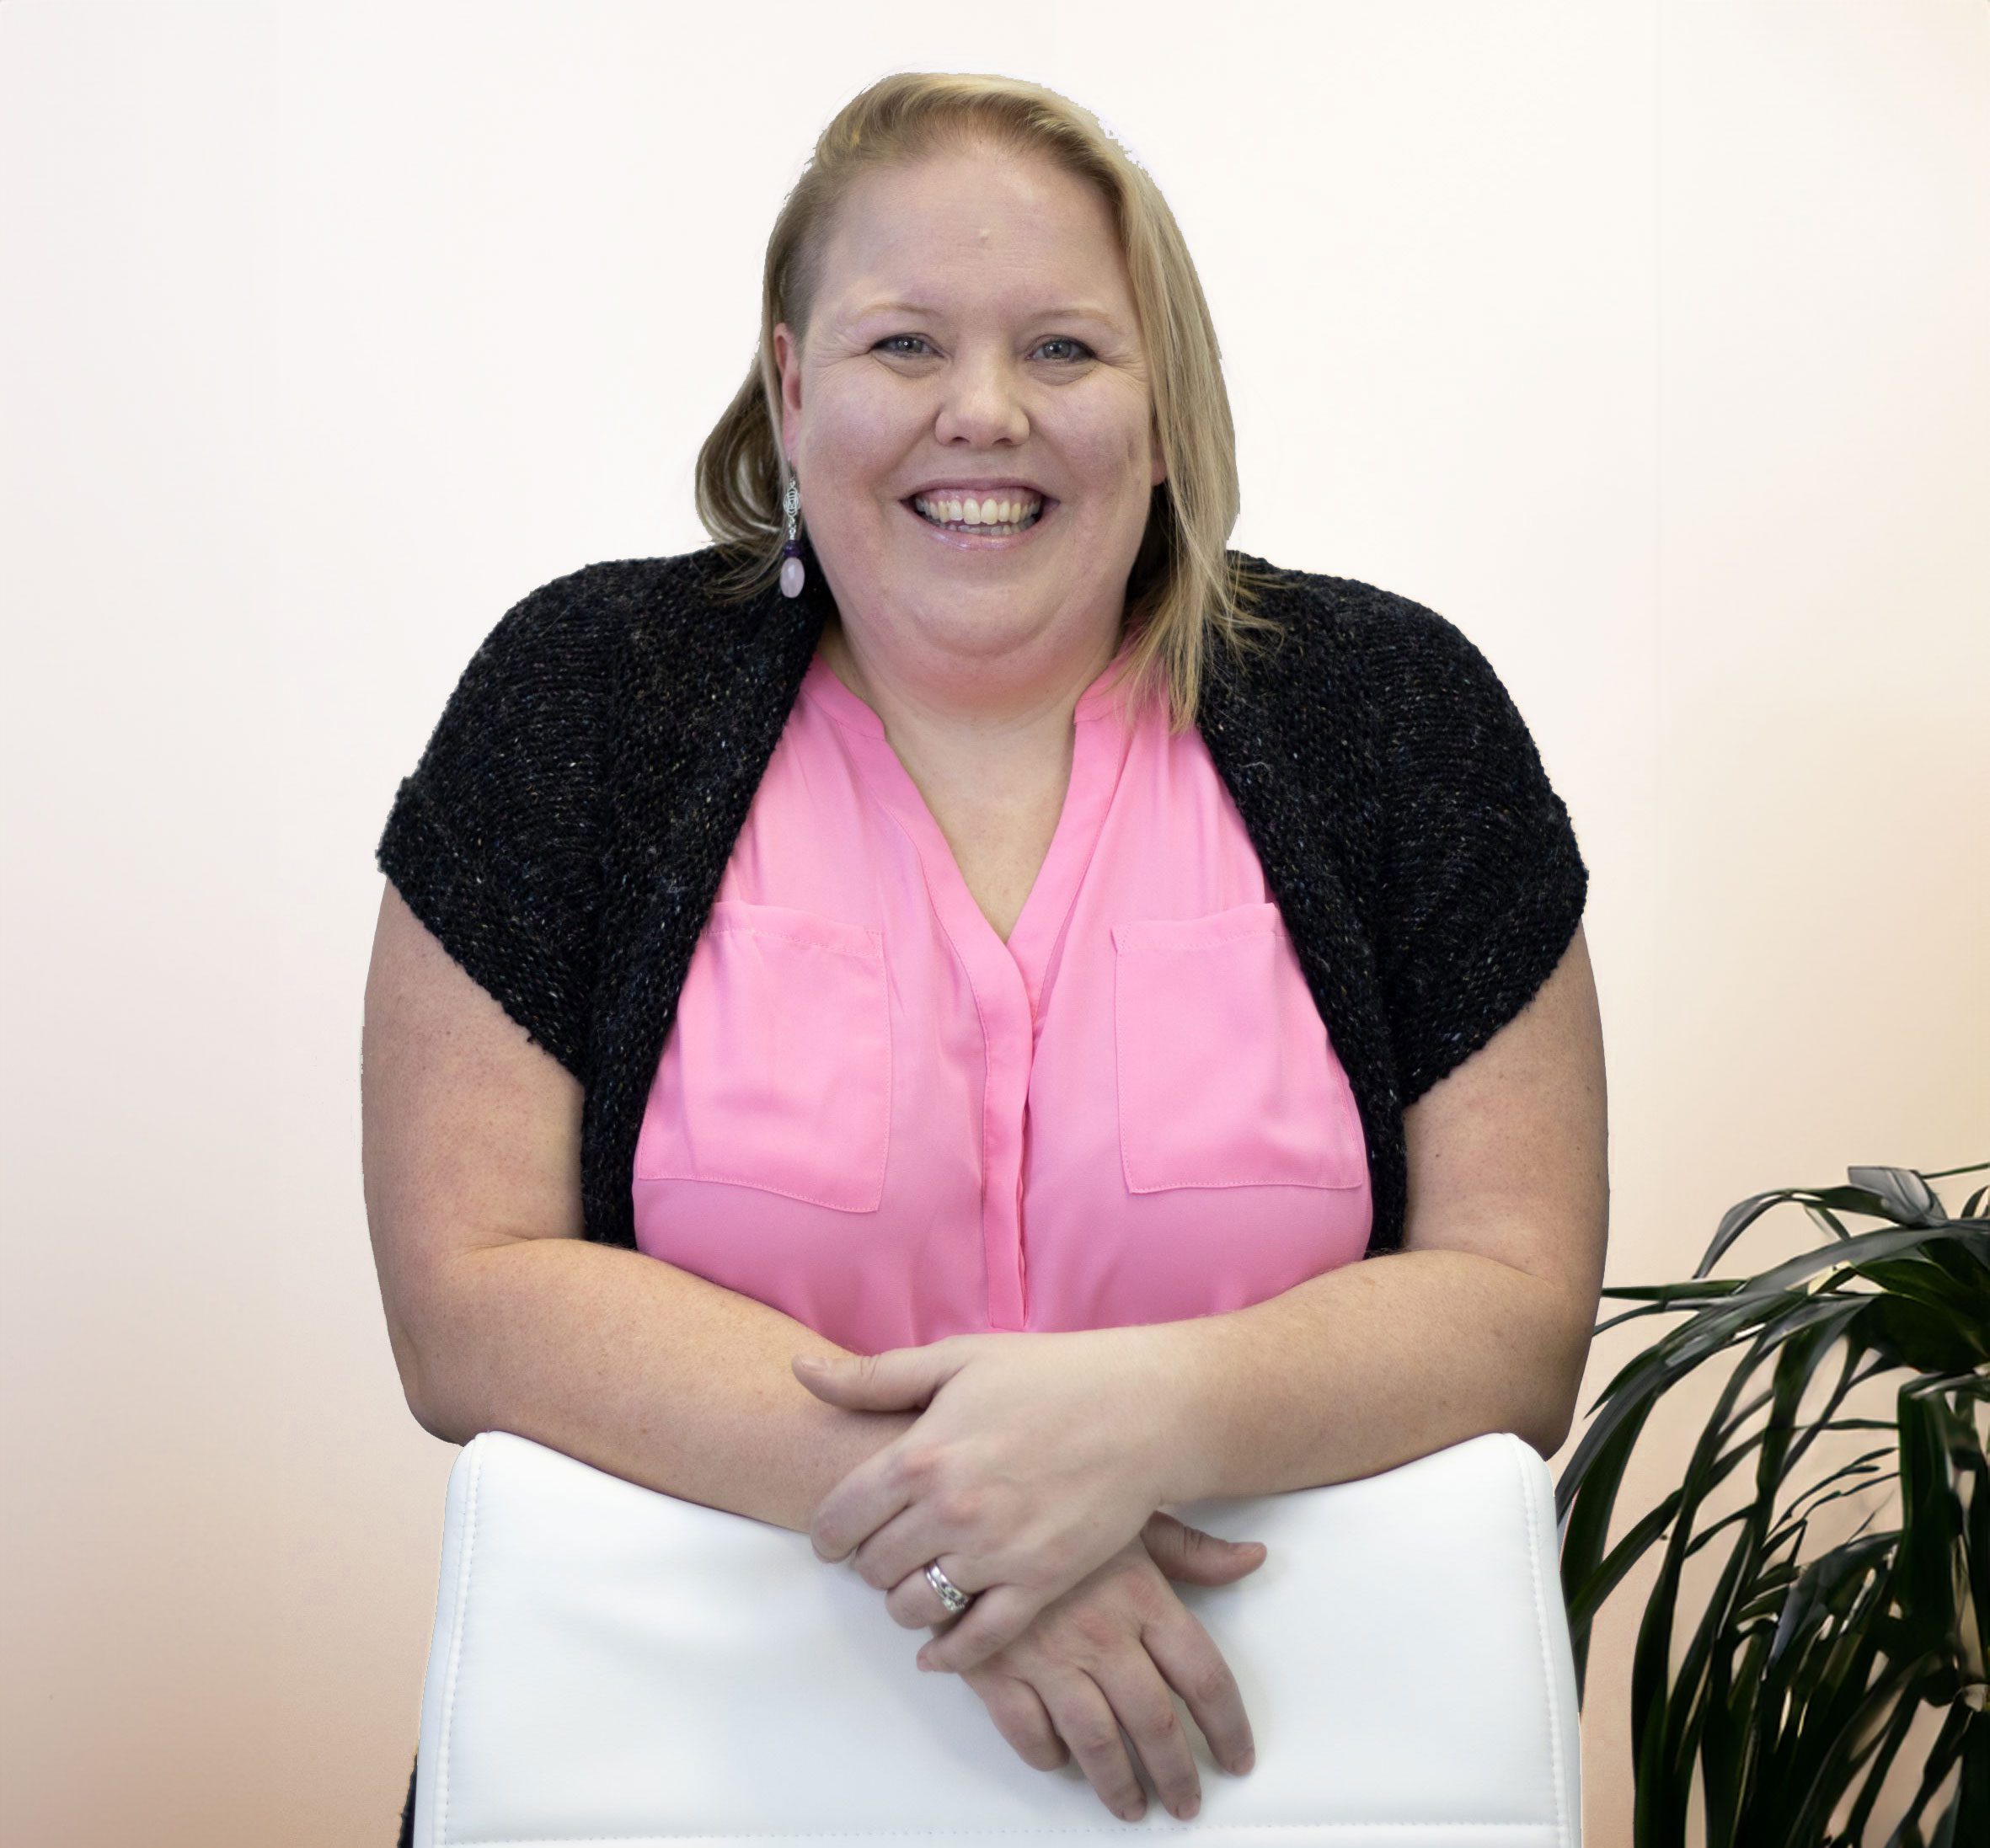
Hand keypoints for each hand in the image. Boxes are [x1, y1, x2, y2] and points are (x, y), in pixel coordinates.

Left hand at [794, 1328, 1190, 1673]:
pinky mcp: (1038, 1584)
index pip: (840, 1517)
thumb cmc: (1051, 1375)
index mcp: (920, 1453)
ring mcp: (994, 1553)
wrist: (1142, 1409)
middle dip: (868, 1563)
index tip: (836, 1535)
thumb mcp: (957, 1358)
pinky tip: (938, 1648)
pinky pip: (976, 1641)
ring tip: (915, 1584)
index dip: (828, 1532)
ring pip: (914, 1608)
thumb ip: (874, 1376)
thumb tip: (801, 1372)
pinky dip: (948, 1654)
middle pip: (872, 1567)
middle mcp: (948, 1510)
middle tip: (882, 1552)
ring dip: (903, 1603)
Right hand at [939, 1510, 1265, 1823]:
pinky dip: (1047, 1756)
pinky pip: (1029, 1734)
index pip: (1204, 1678)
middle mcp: (1102, 1635)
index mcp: (1143, 1597)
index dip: (1227, 1728)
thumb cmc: (1053, 1503)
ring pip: (1095, 1743)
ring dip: (1117, 1785)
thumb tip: (1251, 1560)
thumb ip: (1193, 1550)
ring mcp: (1047, 1657)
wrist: (969, 1498)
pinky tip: (1059, 1760)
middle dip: (1176, 1774)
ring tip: (1130, 1805)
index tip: (1236, 1758)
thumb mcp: (1132, 1516)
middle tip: (1185, 1802)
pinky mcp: (995, 1669)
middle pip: (1155, 1725)